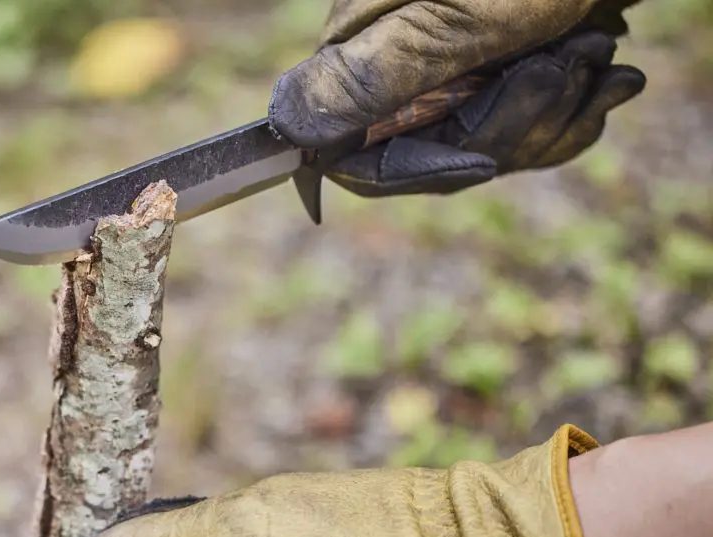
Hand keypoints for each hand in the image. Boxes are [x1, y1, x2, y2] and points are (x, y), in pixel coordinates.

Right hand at [270, 0, 637, 148]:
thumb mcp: (458, 15)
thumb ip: (374, 75)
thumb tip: (287, 126)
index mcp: (365, 40)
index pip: (356, 152)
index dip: (419, 168)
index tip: (483, 160)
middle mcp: (397, 51)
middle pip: (432, 151)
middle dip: (511, 129)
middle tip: (567, 62)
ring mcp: (449, 56)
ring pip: (486, 142)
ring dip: (553, 112)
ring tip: (591, 48)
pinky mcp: (498, 59)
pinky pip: (525, 125)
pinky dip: (571, 109)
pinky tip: (602, 71)